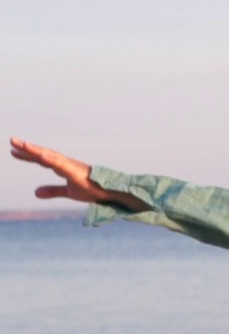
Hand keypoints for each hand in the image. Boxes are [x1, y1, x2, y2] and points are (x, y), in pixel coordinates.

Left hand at [10, 137, 148, 210]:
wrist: (112, 193)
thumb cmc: (93, 190)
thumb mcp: (69, 192)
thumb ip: (52, 191)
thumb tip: (34, 193)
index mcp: (63, 167)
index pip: (42, 159)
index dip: (28, 155)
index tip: (13, 151)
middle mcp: (65, 163)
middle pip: (43, 154)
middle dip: (26, 148)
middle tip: (12, 140)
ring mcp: (70, 165)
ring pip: (49, 155)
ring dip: (34, 149)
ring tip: (19, 144)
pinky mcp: (75, 170)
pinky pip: (59, 163)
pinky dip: (49, 157)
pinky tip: (38, 153)